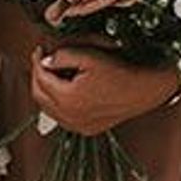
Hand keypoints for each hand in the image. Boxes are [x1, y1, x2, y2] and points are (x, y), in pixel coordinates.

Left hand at [30, 44, 178, 136]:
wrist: (143, 90)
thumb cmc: (121, 73)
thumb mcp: (89, 56)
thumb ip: (62, 56)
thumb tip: (46, 61)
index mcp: (68, 99)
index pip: (40, 78)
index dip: (37, 61)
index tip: (39, 51)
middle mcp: (70, 117)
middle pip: (39, 95)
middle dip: (38, 76)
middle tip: (43, 62)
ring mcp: (77, 126)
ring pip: (48, 108)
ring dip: (46, 91)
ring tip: (53, 74)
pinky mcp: (85, 129)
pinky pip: (61, 117)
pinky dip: (57, 104)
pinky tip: (64, 90)